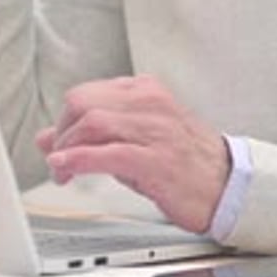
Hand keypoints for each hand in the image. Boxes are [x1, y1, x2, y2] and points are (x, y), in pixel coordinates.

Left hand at [36, 75, 230, 233]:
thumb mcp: (137, 138)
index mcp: (145, 91)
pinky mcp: (156, 160)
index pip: (88, 93)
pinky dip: (78, 160)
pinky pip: (107, 153)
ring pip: (92, 123)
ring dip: (66, 149)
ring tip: (61, 171)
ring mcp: (154, 129)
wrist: (229, 184)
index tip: (58, 143)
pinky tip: (66, 170)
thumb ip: (95, 134)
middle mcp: (149, 103)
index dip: (65, 120)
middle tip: (58, 158)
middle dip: (61, 132)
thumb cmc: (184, 161)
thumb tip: (48, 137)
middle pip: (82, 102)